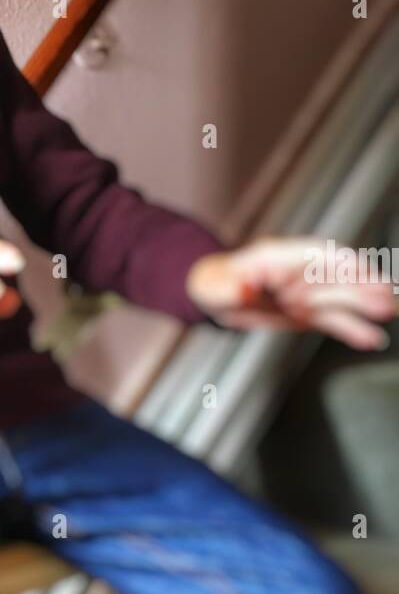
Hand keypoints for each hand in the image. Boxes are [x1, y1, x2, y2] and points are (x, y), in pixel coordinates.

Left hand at [186, 236, 396, 350]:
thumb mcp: (212, 286)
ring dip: (365, 305)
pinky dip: (352, 330)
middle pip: (335, 276)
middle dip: (360, 284)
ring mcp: (307, 294)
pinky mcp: (309, 314)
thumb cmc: (216, 283)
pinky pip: (333, 322)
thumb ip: (229, 288)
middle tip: (385, 295)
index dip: (337, 261)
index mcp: (277, 257)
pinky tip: (372, 338)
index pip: (313, 255)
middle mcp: (299, 273)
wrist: (216, 295)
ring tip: (389, 311)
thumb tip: (243, 290)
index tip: (357, 268)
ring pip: (341, 299)